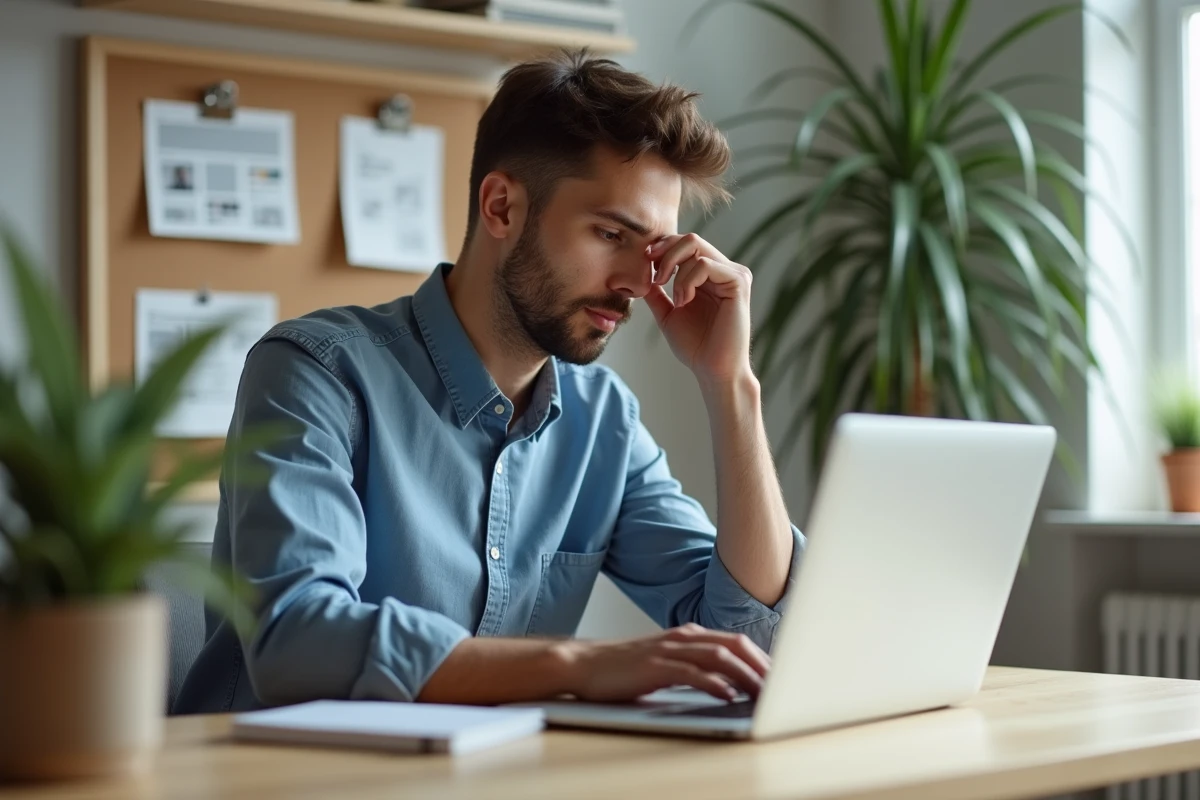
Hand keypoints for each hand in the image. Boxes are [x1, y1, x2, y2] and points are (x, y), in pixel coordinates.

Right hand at [553, 623, 770, 702]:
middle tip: (783, 685)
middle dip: (762, 665)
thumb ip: (695, 667)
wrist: (584, 664)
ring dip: (746, 675)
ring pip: (719, 657)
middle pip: (734, 644)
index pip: (735, 642)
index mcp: (688, 635)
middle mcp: (682, 637)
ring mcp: (668, 650)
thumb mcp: (666, 662)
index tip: (781, 677)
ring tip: (763, 692)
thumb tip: (729, 685)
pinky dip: (714, 683)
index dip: (761, 658)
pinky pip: (691, 673)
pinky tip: (728, 695)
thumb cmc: (624, 668)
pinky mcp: (655, 666)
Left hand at [643, 233, 753, 385]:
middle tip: (655, 278)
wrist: (712, 370)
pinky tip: (684, 301)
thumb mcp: (667, 313)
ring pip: (696, 247)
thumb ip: (656, 293)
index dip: (662, 247)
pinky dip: (687, 281)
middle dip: (665, 253)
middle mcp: (725, 270)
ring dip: (675, 272)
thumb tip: (638, 273)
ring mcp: (734, 274)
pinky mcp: (738, 283)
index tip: (645, 263)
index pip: (685, 244)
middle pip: (690, 239)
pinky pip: (705, 265)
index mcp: (710, 274)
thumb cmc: (695, 345)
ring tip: (676, 300)